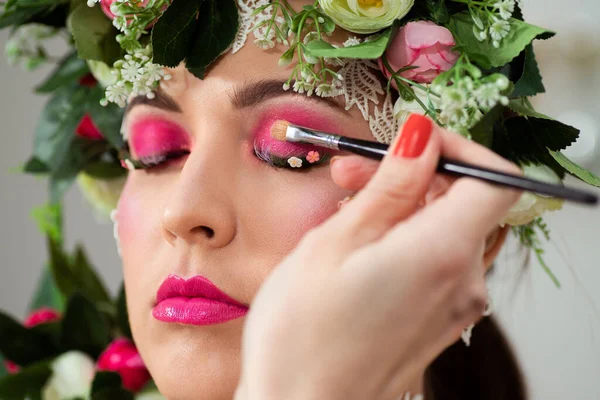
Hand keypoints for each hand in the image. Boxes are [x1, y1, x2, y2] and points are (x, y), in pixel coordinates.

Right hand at [235, 115, 520, 399]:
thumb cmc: (303, 334)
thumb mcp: (337, 241)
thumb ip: (391, 185)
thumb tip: (423, 137)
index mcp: (442, 253)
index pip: (493, 179)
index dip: (458, 149)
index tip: (412, 142)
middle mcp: (462, 282)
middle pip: (463, 203)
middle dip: (413, 174)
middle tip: (352, 174)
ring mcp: (453, 307)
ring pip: (445, 231)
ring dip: (404, 206)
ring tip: (347, 207)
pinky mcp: (436, 322)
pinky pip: (436, 263)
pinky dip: (407, 239)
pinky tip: (361, 244)